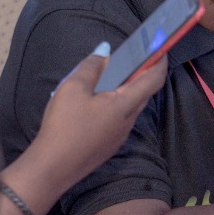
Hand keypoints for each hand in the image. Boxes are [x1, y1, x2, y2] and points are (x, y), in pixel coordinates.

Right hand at [28, 44, 168, 191]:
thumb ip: (91, 67)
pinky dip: (112, 104)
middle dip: (138, 73)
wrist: (54, 167)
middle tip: (126, 58)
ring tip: (102, 77)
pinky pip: (117, 118)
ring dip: (122, 89)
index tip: (159, 47)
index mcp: (125, 104)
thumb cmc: (64, 125)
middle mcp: (128, 120)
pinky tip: (92, 102)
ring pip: (128, 106)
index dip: (159, 61)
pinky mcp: (109, 144)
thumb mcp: (73, 87)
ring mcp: (120, 135)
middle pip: (142, 92)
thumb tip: (105, 54)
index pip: (153, 79)